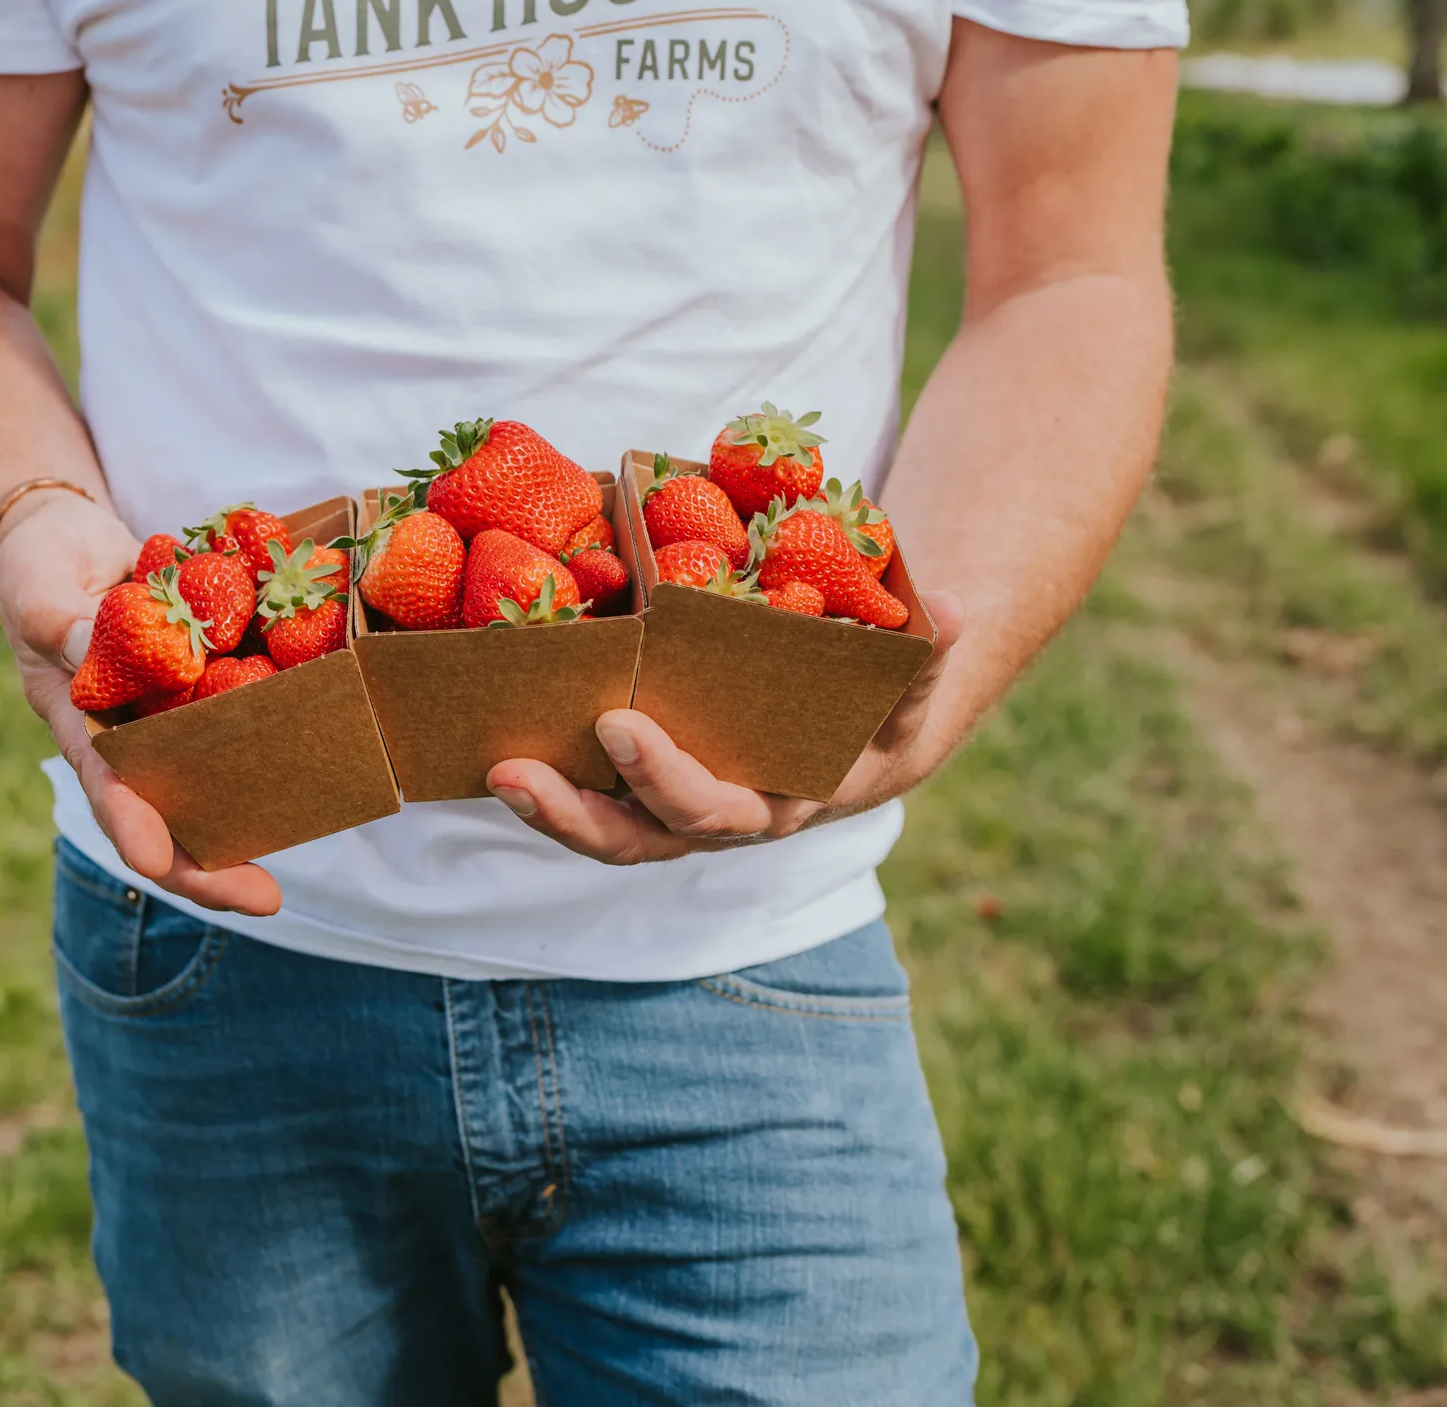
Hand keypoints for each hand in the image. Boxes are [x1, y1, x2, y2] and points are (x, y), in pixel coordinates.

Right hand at [0, 491, 284, 915]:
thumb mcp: (37, 587)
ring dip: (254, 816)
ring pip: (212, 782)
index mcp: (80, 724)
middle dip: (211, 866)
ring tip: (305, 850)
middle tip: (266, 900)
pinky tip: (326, 747)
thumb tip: (90, 650)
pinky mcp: (206, 682)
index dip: (132, 829)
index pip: (105, 790)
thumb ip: (59, 623)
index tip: (157, 861)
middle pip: (169, 815)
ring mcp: (170, 714)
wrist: (70, 534)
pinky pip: (242, 715)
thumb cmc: (38, 565)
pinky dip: (276, 734)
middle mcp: (129, 735)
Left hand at [485, 592, 964, 863]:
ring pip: (605, 832)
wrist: (867, 726)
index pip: (715, 810)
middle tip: (517, 771)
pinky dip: (548, 782)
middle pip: (639, 840)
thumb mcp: (909, 685)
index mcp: (779, 802)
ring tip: (495, 771)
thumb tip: (954, 609)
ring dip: (547, 810)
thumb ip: (927, 654)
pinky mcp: (644, 786)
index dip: (665, 779)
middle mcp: (720, 819)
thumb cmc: (882, 700)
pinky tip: (496, 744)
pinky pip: (591, 798)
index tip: (620, 726)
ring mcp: (676, 810)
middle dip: (577, 814)